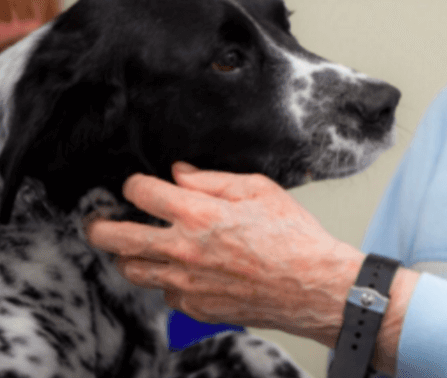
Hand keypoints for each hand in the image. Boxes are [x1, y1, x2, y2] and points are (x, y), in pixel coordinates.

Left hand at [85, 162, 361, 345]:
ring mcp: (185, 283)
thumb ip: (213, 179)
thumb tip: (180, 173)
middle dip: (100, 225)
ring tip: (138, 245)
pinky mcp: (195, 307)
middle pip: (117, 238)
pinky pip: (164, 293)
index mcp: (198, 214)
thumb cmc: (293, 236)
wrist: (312, 285)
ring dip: (129, 255)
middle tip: (100, 220)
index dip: (134, 183)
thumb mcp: (259, 189)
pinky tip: (182, 269)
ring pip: (132, 270)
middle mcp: (183, 250)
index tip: (138, 184)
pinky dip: (165, 280)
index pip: (141, 192)